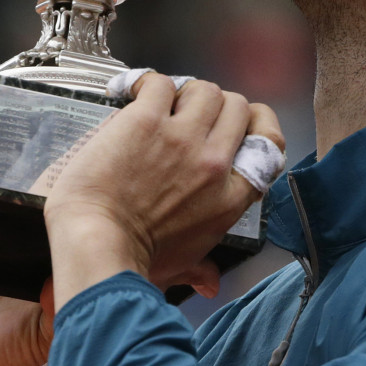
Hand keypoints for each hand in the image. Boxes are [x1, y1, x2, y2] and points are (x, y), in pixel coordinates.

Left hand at [44, 73, 283, 306]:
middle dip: (218, 105)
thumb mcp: (179, 266)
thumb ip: (200, 268)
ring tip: (164, 103)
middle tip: (192, 112)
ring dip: (187, 91)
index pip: (269, 144)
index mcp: (229, 197)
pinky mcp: (146, 121)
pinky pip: (162, 82)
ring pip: (206, 89)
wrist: (96, 244)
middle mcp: (213, 163)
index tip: (242, 122)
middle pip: (238, 107)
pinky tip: (135, 94)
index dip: (259, 125)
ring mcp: (182, 138)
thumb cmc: (132, 260)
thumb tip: (208, 283)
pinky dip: (149, 83)